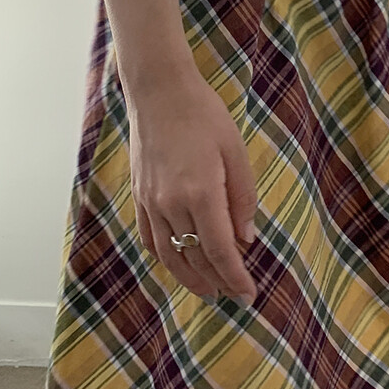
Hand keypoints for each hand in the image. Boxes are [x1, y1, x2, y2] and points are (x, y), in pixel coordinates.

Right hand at [127, 65, 259, 305]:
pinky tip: (178, 264)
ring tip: (210, 291)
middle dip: (217, 281)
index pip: (219, 250)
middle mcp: (172, 204)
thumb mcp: (236, 151)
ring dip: (190, 277)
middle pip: (194, 258)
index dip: (235, 277)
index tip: (249, 294)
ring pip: (170, 255)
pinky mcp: (139, 196)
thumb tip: (246, 238)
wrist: (159, 92)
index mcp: (201, 193)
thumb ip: (243, 197)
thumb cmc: (204, 115)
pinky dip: (165, 257)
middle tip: (235, 296)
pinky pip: (151, 238)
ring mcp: (151, 202)